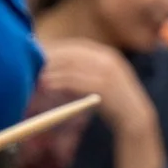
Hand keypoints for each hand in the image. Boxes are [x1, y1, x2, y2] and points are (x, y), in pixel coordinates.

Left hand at [31, 39, 146, 167]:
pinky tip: (46, 84)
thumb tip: (56, 66)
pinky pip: (77, 81)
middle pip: (72, 54)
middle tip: (30, 61)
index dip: (56, 48)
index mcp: (107, 55)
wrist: (137, 121)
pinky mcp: (106, 88)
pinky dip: (60, 81)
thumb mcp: (101, 81)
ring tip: (34, 73)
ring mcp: (109, 73)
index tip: (36, 52)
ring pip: (73, 66)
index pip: (76, 46)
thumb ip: (83, 71)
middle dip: (50, 57)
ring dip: (52, 69)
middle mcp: (109, 60)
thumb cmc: (114, 103)